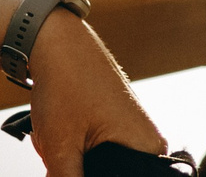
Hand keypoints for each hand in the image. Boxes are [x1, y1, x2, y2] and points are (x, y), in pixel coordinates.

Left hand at [23, 8, 167, 176]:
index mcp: (148, 147)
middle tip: (68, 152)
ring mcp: (135, 130)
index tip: (77, 166)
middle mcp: (149, 141)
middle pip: (120, 174)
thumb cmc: (65, 83)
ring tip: (66, 144)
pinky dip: (84, 154)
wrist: (55, 42)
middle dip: (86, 172)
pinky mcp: (121, 124)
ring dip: (83, 167)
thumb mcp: (61, 147)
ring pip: (109, 167)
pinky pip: (107, 153)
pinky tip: (68, 139)